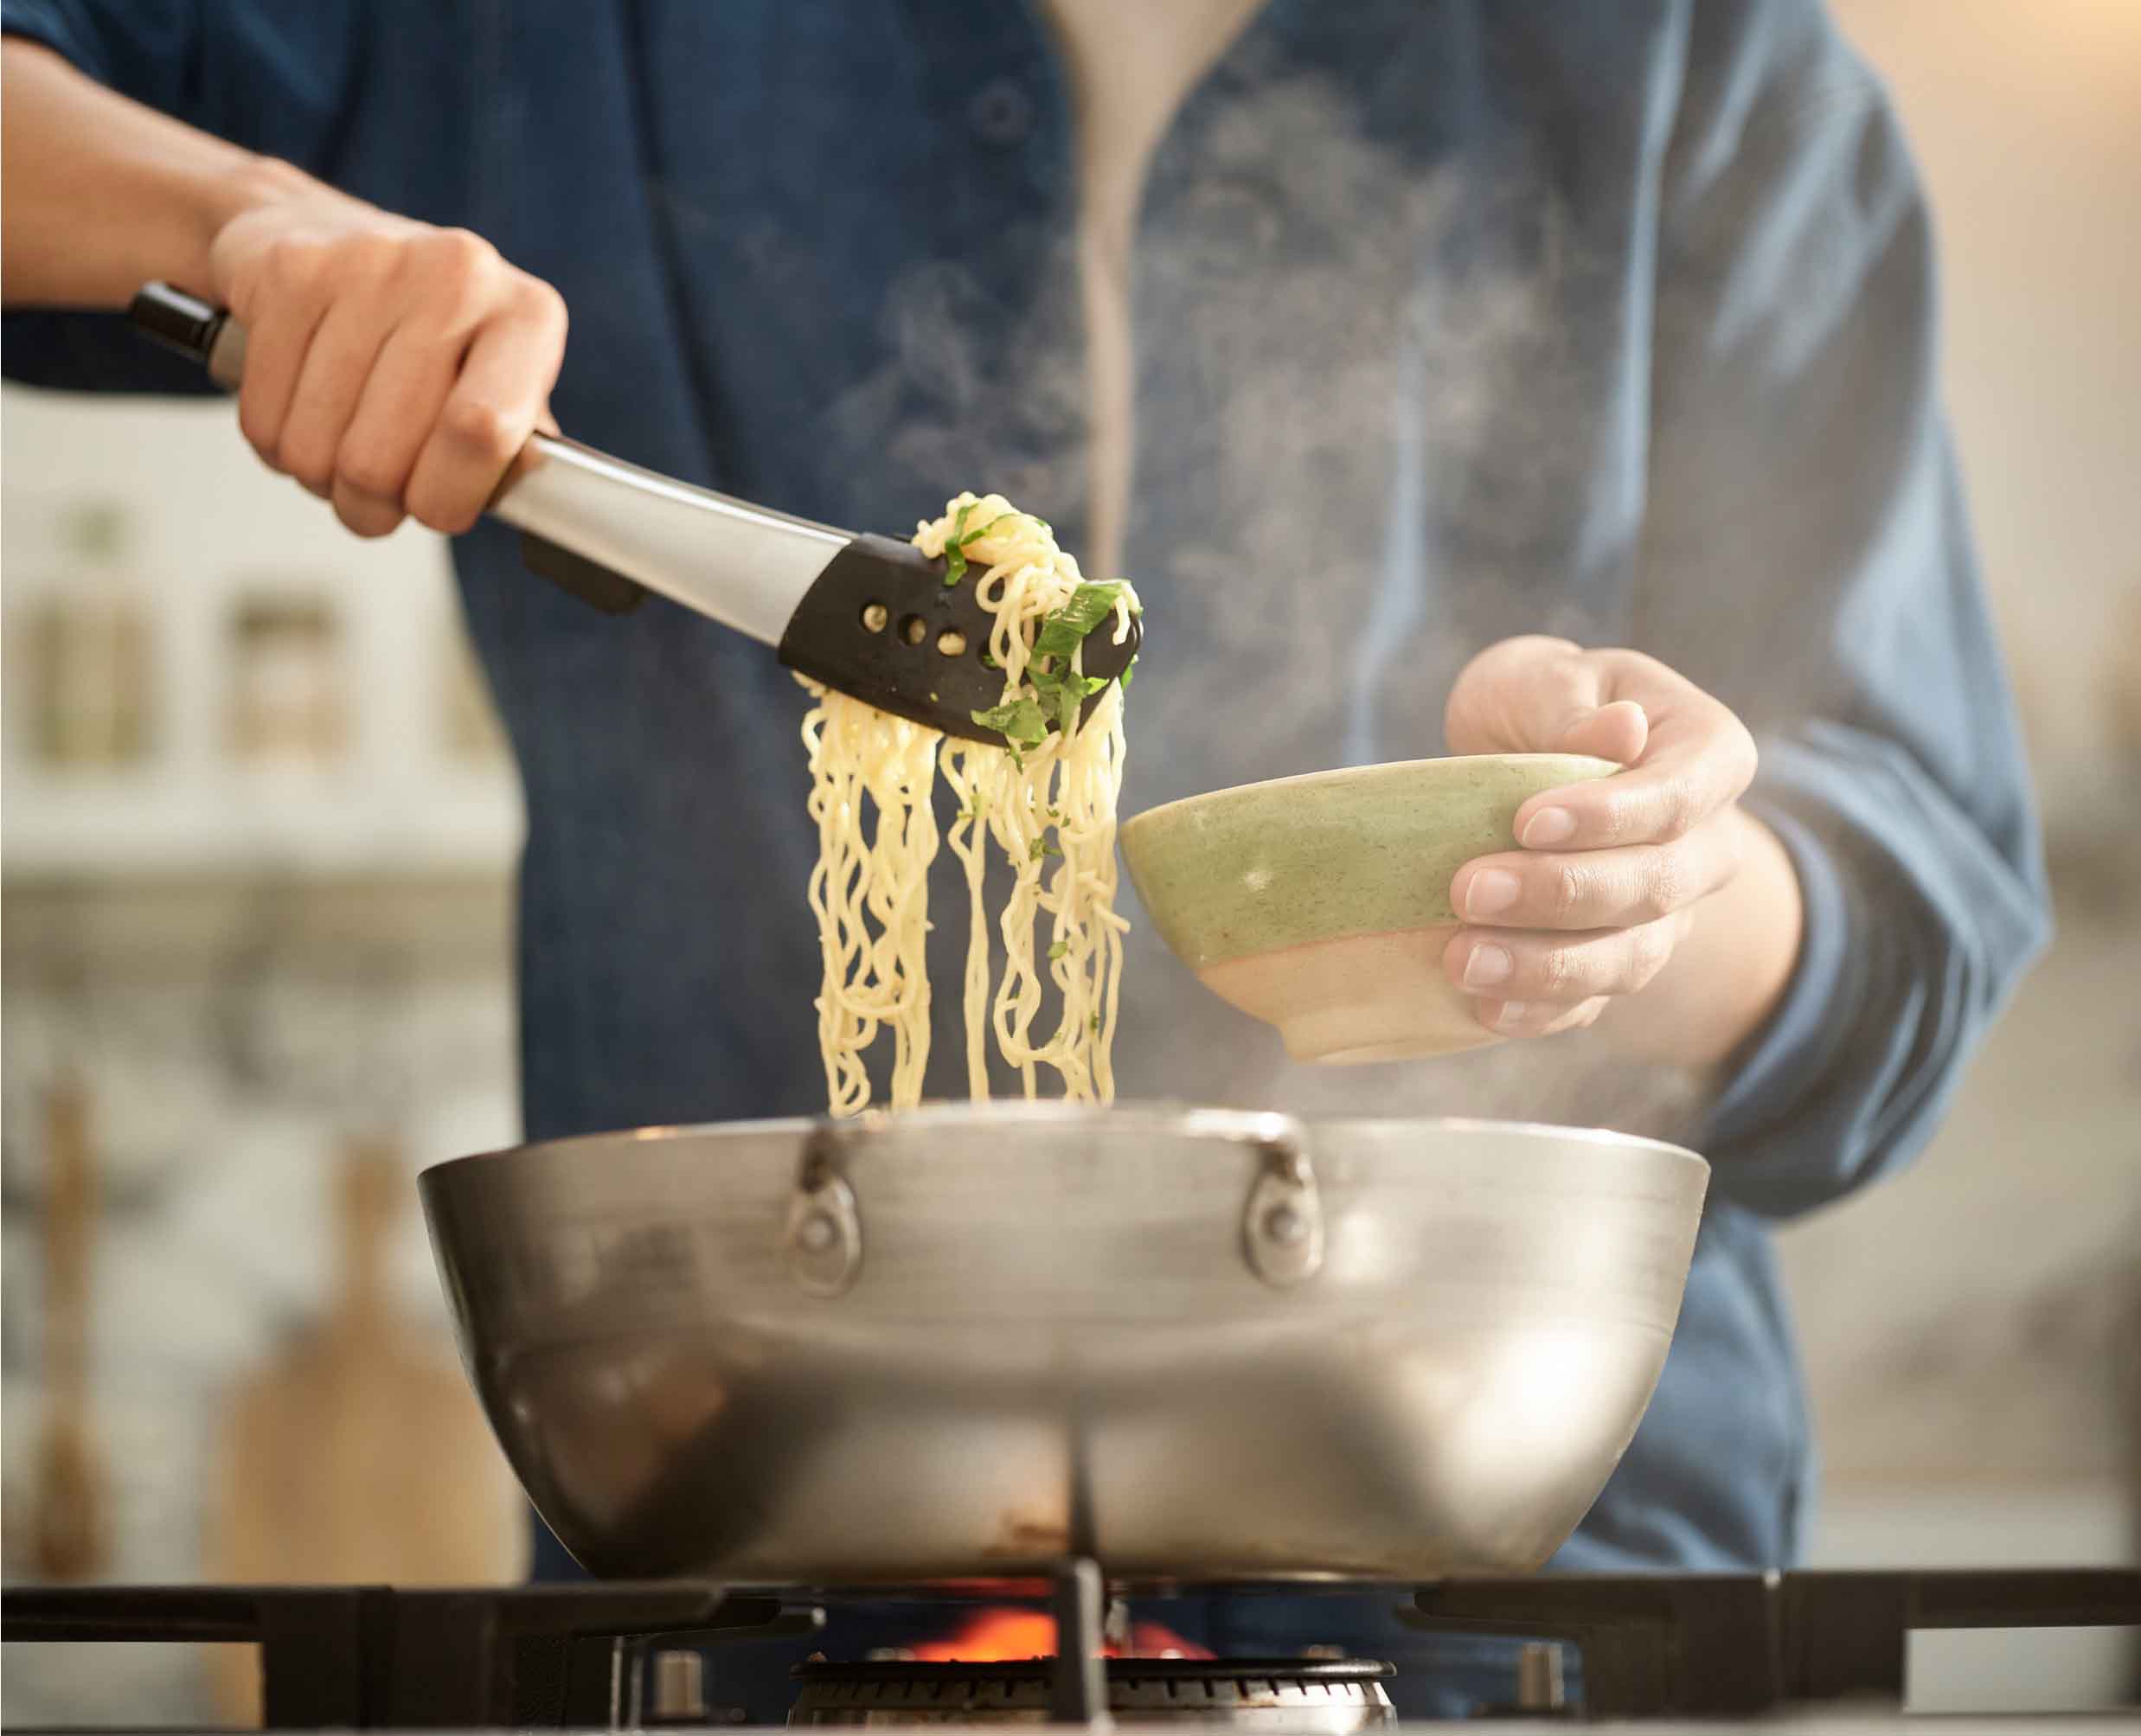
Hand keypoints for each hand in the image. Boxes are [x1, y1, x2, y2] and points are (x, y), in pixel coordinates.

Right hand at [209, 179, 566, 537]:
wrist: (325, 231)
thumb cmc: (431, 335)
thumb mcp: (500, 386)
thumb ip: (517, 453)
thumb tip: (532, 505)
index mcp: (527, 316)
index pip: (480, 432)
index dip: (444, 498)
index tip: (434, 509)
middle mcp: (456, 277)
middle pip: (379, 458)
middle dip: (370, 503)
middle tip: (377, 492)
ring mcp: (370, 265)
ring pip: (314, 448)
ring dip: (319, 477)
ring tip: (341, 446)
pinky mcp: (290, 272)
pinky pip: (264, 415)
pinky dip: (275, 442)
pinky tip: (301, 411)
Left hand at [1441, 636, 1761, 1041]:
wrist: (1527, 756)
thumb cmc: (1541, 705)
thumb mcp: (1545, 678)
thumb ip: (1572, 706)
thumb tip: (1623, 730)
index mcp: (1708, 756)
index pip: (1679, 796)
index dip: (1610, 816)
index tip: (1527, 821)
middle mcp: (1705, 845)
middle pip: (1654, 886)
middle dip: (1560, 895)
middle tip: (1468, 890)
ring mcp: (1667, 914)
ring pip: (1629, 958)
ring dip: (1545, 968)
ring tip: (1463, 959)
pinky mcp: (1616, 962)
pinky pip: (1592, 1003)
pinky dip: (1540, 1012)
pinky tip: (1484, 1006)